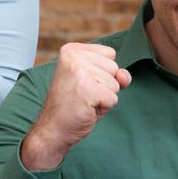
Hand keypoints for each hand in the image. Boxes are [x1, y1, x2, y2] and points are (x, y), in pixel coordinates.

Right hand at [21, 43, 131, 171]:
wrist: (53, 128)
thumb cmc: (73, 104)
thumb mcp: (94, 81)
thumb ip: (113, 73)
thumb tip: (124, 77)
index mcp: (72, 50)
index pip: (110, 54)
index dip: (103, 72)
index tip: (83, 82)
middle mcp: (73, 56)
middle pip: (114, 67)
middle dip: (105, 85)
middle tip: (83, 94)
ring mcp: (79, 71)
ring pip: (115, 84)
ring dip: (104, 97)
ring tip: (84, 101)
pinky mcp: (86, 89)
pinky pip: (113, 98)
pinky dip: (104, 108)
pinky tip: (86, 108)